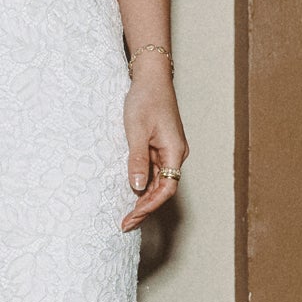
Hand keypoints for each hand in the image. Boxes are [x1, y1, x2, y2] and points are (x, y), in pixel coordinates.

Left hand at [122, 66, 186, 230]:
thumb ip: (137, 160)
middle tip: (126, 223)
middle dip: (145, 207)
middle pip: (164, 188)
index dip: (150, 206)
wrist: (151, 78)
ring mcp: (169, 150)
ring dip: (144, 197)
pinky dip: (143, 183)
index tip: (132, 217)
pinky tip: (131, 191)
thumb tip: (136, 187)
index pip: (166, 188)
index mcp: (174, 151)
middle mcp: (176, 154)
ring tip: (127, 214)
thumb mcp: (136, 131)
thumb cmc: (145, 100)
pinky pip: (154, 170)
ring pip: (159, 181)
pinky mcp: (162, 146)